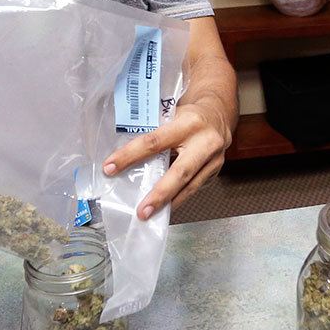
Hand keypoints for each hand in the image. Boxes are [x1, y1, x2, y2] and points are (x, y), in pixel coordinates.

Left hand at [103, 96, 232, 219]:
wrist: (220, 114)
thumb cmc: (189, 115)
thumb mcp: (172, 114)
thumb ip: (155, 131)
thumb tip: (126, 154)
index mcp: (188, 123)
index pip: (155, 141)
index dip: (130, 155)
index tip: (110, 168)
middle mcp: (204, 142)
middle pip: (180, 172)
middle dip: (159, 194)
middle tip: (142, 211)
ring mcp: (214, 159)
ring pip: (190, 186)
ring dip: (169, 203)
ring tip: (150, 215)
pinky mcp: (216, 171)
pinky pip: (194, 188)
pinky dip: (178, 199)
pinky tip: (165, 207)